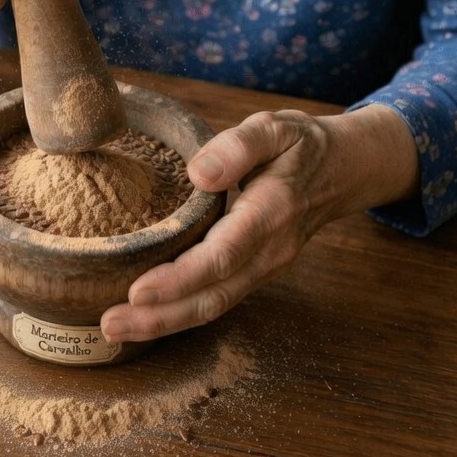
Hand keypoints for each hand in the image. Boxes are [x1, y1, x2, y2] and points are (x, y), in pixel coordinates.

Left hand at [100, 103, 418, 342]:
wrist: (346, 169)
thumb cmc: (302, 144)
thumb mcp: (275, 128)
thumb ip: (238, 146)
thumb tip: (199, 173)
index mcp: (271, 210)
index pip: (222, 255)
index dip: (180, 278)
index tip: (137, 289)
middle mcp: (270, 249)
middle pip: (213, 295)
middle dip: (161, 316)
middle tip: (110, 324)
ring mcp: (266, 266)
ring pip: (215, 304)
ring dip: (166, 322)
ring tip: (116, 328)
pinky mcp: (257, 269)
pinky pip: (219, 298)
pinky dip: (182, 313)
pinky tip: (148, 316)